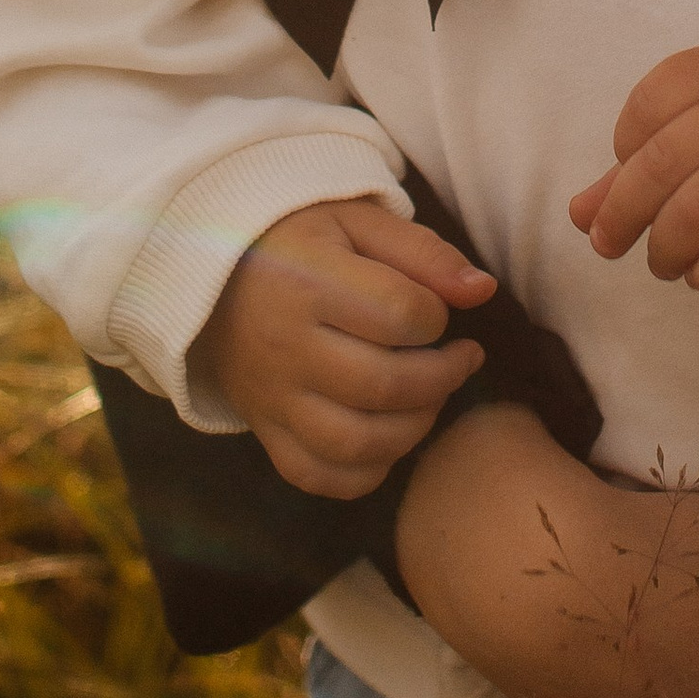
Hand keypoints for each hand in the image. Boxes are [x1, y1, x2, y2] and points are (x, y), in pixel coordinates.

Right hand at [195, 196, 493, 497]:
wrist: (215, 273)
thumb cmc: (301, 241)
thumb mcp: (358, 222)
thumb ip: (423, 253)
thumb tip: (483, 291)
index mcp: (307, 282)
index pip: (400, 315)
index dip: (438, 316)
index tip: (438, 311)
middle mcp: (284, 347)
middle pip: (385, 386)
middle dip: (443, 377)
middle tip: (460, 358)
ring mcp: (270, 398)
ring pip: (357, 443)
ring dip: (415, 428)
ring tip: (430, 396)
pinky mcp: (264, 431)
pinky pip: (319, 475)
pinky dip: (367, 470)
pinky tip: (389, 435)